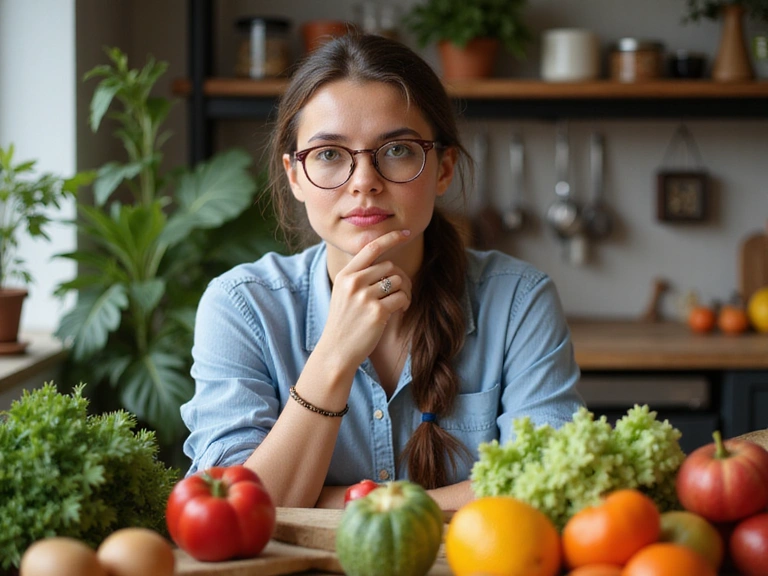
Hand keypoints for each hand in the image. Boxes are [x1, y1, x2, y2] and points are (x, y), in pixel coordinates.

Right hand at [319, 230, 412, 368]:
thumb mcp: (344, 294)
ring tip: (399, 303)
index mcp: (345, 275)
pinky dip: (405, 303)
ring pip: (398, 281)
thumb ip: (360, 277)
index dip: (390, 238)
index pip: (370, 248)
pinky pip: (402, 297)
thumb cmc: (344, 323)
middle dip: (400, 278)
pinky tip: (400, 311)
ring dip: (405, 291)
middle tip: (402, 292)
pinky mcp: (377, 312)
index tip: (405, 233)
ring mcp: (364, 297)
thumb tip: (388, 266)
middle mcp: (353, 282)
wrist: (337, 351)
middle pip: (390, 266)